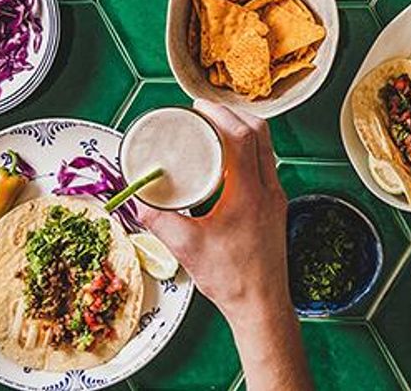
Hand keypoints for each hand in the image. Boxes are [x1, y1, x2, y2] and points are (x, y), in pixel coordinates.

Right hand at [140, 102, 312, 388]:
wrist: (262, 304)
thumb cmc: (230, 278)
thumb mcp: (186, 247)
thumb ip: (158, 220)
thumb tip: (135, 200)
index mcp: (249, 193)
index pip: (242, 137)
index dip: (220, 115)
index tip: (198, 106)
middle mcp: (268, 189)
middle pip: (261, 134)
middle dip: (233, 115)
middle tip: (205, 112)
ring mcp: (276, 197)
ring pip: (266, 149)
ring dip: (244, 132)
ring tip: (214, 130)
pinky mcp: (275, 207)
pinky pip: (266, 166)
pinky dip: (249, 152)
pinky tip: (228, 161)